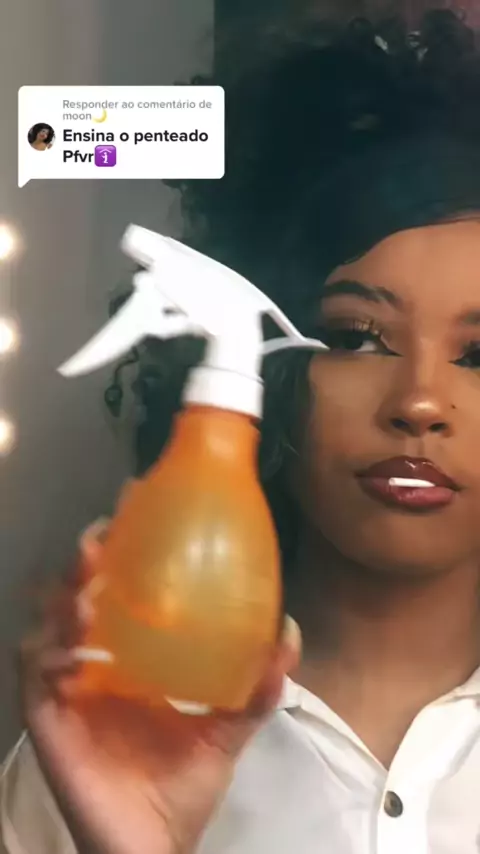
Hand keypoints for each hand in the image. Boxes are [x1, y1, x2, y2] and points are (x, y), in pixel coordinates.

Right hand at [20, 521, 299, 853]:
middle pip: (76, 596)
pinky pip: (35, 676)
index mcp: (131, 657)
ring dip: (63, 600)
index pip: (119, 589)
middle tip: (102, 538)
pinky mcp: (49, 720)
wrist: (155, 847)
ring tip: (88, 587)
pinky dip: (49, 654)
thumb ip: (257, 685)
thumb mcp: (227, 727)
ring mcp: (68, 689)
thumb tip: (289, 632)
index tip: (134, 503)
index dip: (121, 547)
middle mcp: (94, 663)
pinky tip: (75, 647)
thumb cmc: (183, 786)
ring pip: (48, 626)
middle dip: (83, 563)